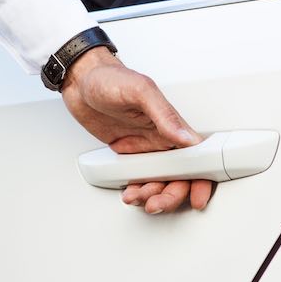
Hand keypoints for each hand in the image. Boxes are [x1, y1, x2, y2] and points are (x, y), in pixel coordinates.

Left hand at [59, 47, 213, 213]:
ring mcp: (145, 146)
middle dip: (171, 195)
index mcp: (171, 123)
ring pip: (159, 180)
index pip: (197, 156)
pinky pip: (139, 177)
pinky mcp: (128, 152)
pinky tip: (129, 192)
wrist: (79, 81)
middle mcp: (162, 137)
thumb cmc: (109, 78)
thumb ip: (163, 114)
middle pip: (179, 175)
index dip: (201, 179)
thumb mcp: (139, 90)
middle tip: (156, 203)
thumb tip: (186, 136)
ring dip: (152, 195)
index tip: (198, 197)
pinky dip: (136, 189)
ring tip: (138, 198)